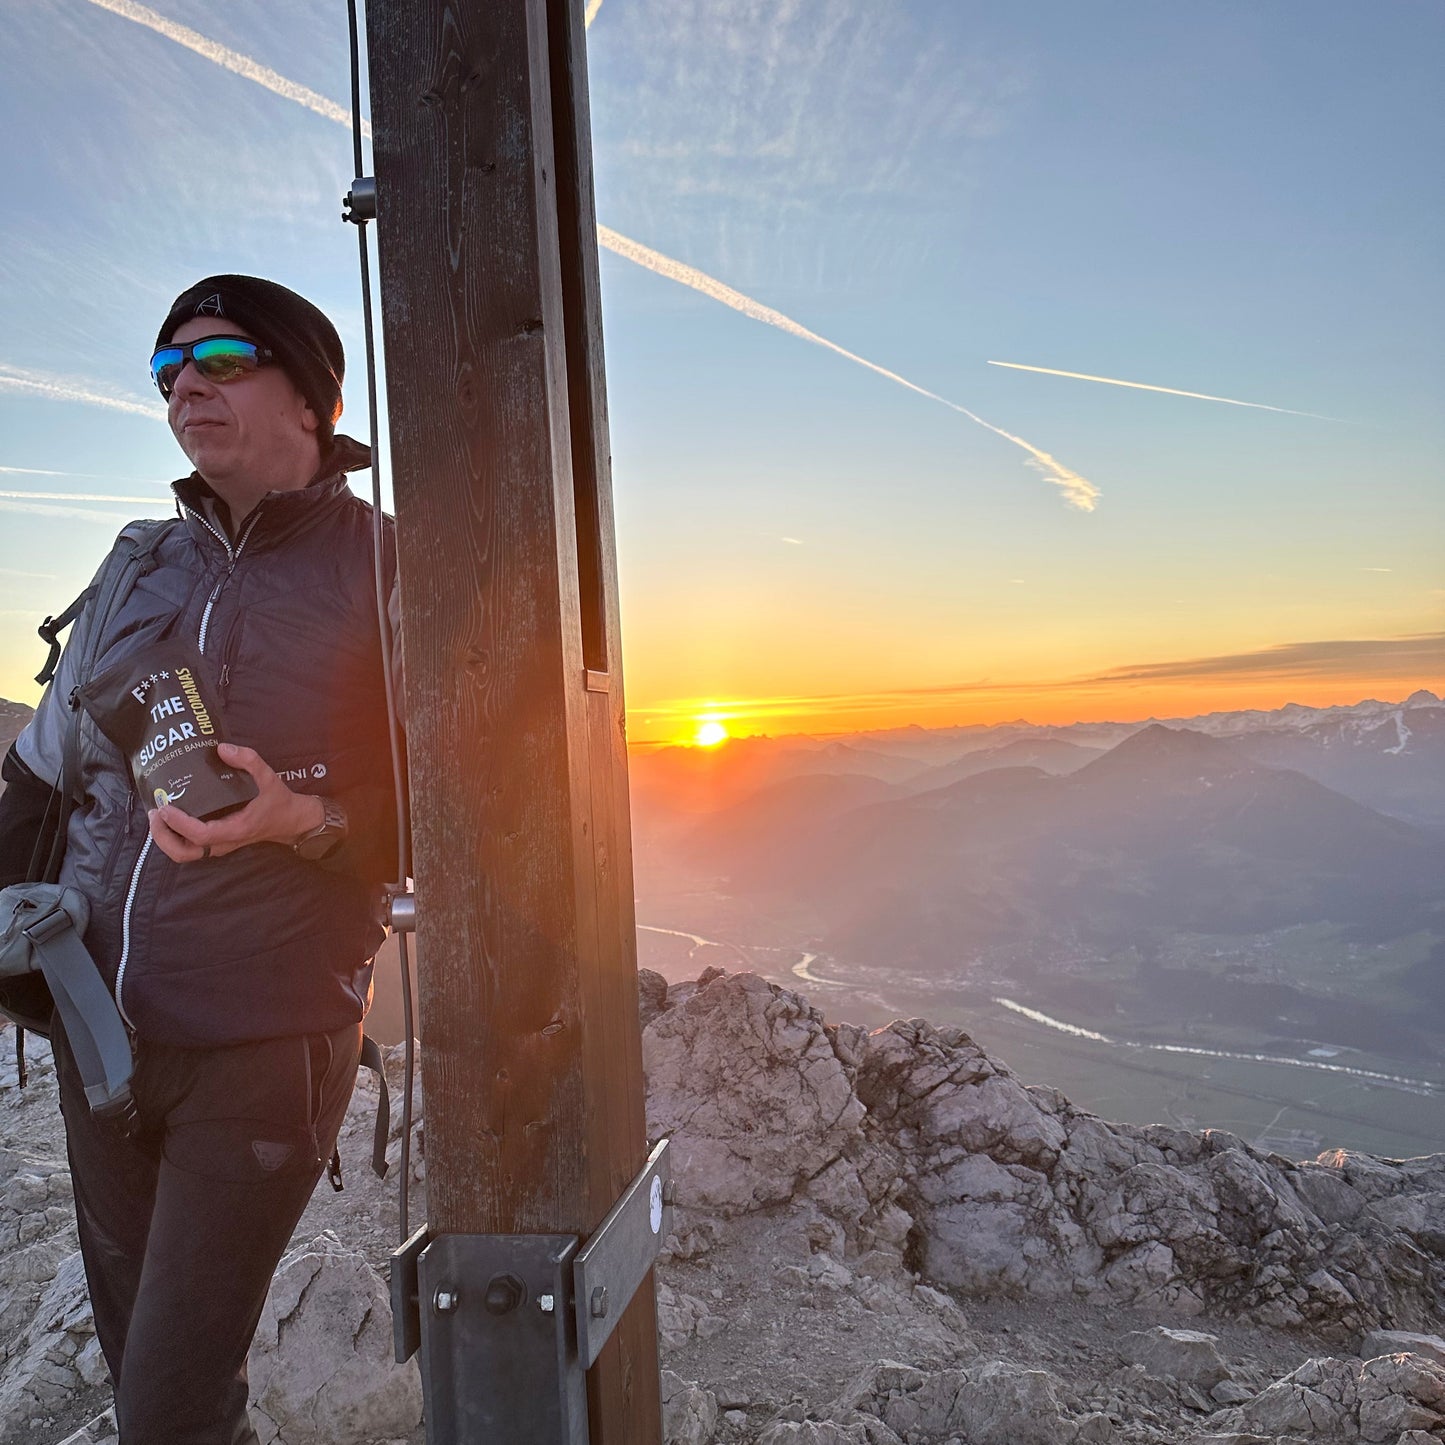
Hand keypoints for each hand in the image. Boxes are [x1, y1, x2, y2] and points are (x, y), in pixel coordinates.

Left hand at [147, 742, 323, 863]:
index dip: (179, 824)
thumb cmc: (277, 801)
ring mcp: (218, 845)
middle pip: (183, 853)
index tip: (166, 806)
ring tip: (157, 815)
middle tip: (156, 812)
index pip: (201, 835)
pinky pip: (188, 845)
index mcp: (235, 829)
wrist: (289, 820)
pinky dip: (173, 835)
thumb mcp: (268, 777)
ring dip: (165, 838)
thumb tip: (222, 749)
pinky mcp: (215, 842)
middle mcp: (223, 842)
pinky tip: (169, 816)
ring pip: (183, 853)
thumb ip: (248, 760)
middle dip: (163, 837)